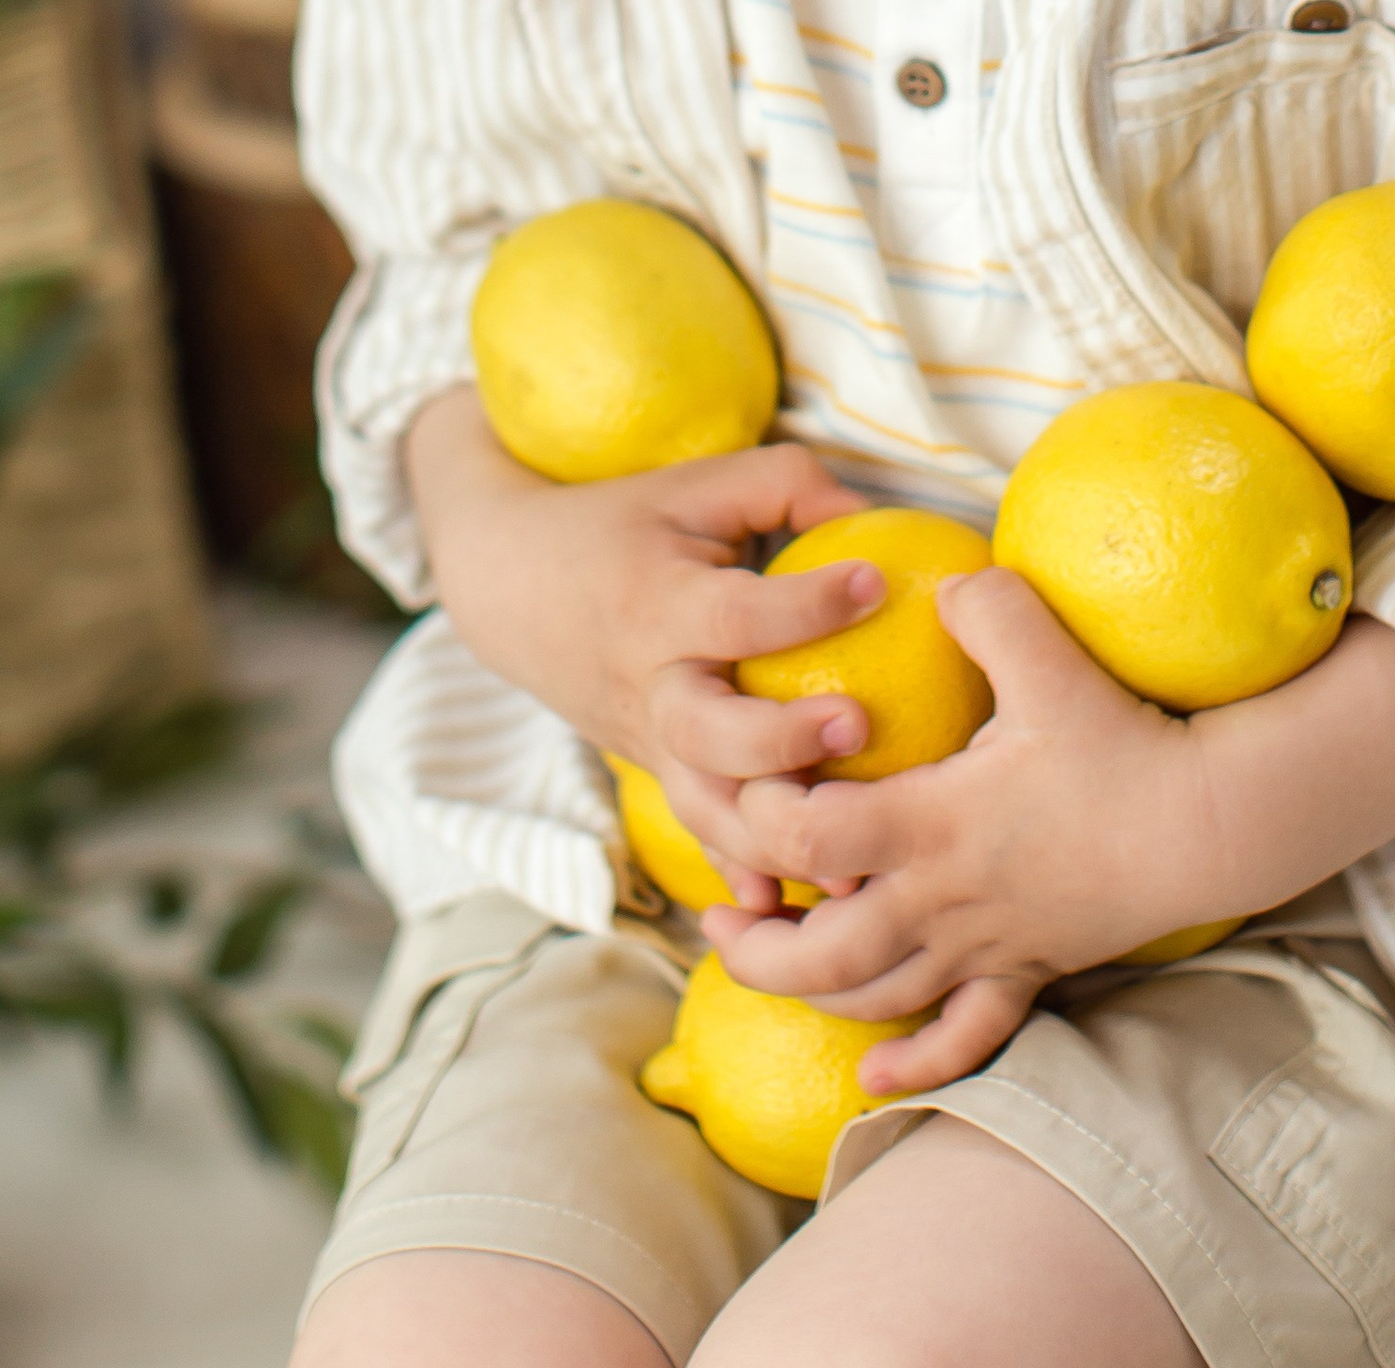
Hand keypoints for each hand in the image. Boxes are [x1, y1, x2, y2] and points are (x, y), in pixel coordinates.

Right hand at [403, 389, 888, 894]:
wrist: (513, 592)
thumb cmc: (627, 525)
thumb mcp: (697, 486)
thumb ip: (789, 486)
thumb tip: (880, 519)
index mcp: (658, 604)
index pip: (733, 613)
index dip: (803, 603)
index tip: (875, 581)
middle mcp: (650, 685)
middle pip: (708, 732)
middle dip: (780, 740)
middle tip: (857, 724)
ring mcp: (648, 744)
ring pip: (704, 809)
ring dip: (772, 838)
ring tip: (850, 852)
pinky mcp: (657, 777)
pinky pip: (697, 838)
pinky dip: (736, 876)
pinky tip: (787, 908)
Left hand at [705, 588, 1394, 1101]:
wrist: (1208, 825)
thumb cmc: (1124, 740)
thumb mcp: (1050, 657)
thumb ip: (986, 608)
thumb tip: (939, 579)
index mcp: (934, 822)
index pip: (809, 839)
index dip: (760, 821)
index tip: (743, 791)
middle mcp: (945, 898)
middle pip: (821, 952)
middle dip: (757, 945)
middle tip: (718, 916)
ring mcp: (985, 946)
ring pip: (875, 1000)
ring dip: (810, 994)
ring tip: (766, 965)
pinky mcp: (1027, 971)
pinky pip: (964, 1041)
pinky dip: (913, 1064)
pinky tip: (874, 1072)